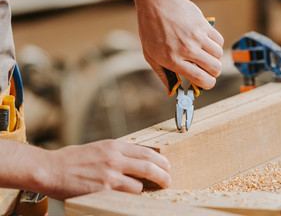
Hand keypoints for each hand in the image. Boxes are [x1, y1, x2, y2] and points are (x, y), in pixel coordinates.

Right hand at [44, 140, 170, 199]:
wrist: (51, 169)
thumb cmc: (73, 159)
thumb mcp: (99, 148)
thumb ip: (118, 153)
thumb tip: (137, 160)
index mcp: (114, 146)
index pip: (146, 151)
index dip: (161, 160)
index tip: (166, 166)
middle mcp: (114, 158)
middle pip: (149, 165)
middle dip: (164, 174)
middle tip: (168, 180)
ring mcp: (110, 174)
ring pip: (140, 183)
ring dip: (146, 189)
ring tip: (147, 191)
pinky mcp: (103, 189)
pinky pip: (127, 194)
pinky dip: (132, 196)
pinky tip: (132, 196)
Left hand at [133, 0, 223, 90]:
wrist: (156, 1)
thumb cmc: (151, 29)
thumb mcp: (150, 55)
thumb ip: (163, 74)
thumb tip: (171, 91)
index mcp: (173, 59)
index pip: (200, 78)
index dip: (208, 84)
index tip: (207, 83)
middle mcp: (187, 49)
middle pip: (214, 68)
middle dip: (214, 74)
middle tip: (208, 71)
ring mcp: (196, 36)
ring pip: (219, 55)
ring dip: (215, 59)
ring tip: (206, 56)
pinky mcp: (203, 25)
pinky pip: (219, 40)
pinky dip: (216, 45)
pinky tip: (207, 44)